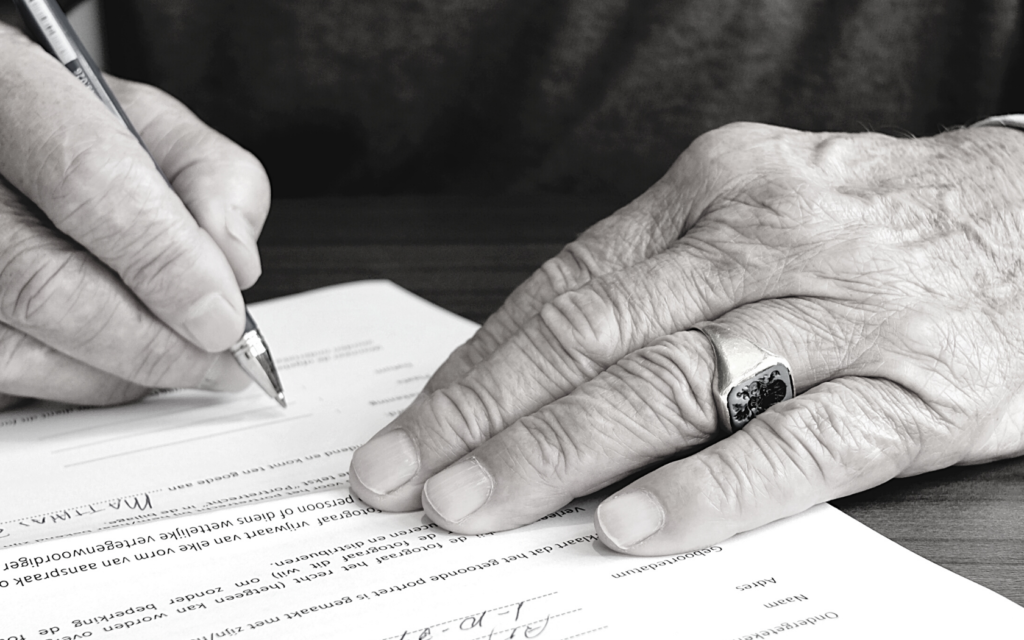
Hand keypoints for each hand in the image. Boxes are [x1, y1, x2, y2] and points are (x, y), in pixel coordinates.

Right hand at [0, 24, 269, 406]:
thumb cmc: (70, 127)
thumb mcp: (155, 124)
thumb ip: (213, 179)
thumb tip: (234, 266)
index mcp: (11, 92)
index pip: (88, 180)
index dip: (168, 264)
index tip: (223, 319)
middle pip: (44, 286)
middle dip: (153, 344)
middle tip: (218, 362)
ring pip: (15, 349)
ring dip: (115, 375)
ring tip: (177, 365)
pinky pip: (0, 376)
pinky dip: (70, 384)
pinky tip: (114, 366)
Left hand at [350, 121, 1023, 554]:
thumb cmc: (872, 226)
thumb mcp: (755, 215)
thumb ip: (658, 283)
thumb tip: (536, 376)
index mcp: (710, 191)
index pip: (564, 292)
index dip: (476, 370)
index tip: (411, 431)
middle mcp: (760, 240)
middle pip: (594, 339)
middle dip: (484, 419)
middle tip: (402, 480)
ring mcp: (836, 315)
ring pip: (671, 388)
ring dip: (559, 456)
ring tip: (476, 509)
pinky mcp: (909, 392)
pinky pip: (793, 448)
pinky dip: (705, 490)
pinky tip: (631, 528)